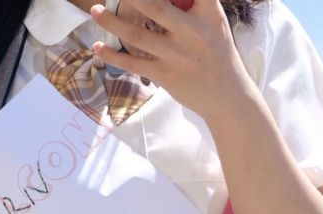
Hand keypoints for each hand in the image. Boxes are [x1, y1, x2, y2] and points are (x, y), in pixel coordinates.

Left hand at [91, 0, 253, 120]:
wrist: (227, 96)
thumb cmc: (217, 54)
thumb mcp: (214, 21)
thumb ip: (194, 4)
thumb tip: (164, 1)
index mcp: (207, 11)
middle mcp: (192, 31)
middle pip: (154, 6)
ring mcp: (177, 55)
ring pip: (137, 35)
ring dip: (112, 22)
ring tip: (95, 10)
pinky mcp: (166, 76)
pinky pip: (134, 63)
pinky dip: (113, 55)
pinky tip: (97, 47)